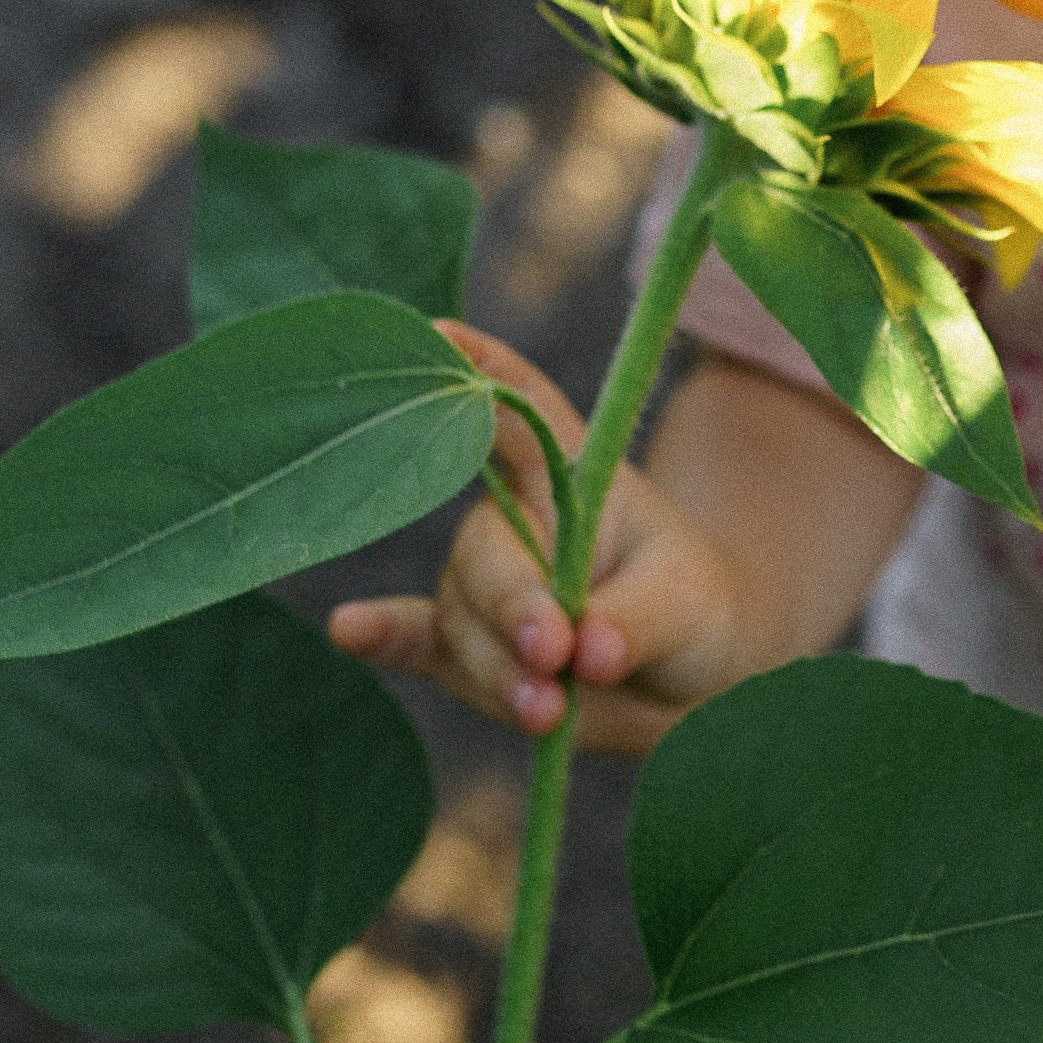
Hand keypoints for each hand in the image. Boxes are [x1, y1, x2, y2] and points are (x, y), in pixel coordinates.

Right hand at [328, 326, 748, 757]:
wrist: (684, 688)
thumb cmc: (693, 614)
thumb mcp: (687, 604)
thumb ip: (634, 621)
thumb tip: (584, 653)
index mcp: (569, 477)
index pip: (521, 411)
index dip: (482, 369)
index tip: (442, 334)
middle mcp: (515, 521)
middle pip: (484, 551)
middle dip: (514, 606)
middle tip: (558, 652)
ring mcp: (486, 586)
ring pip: (462, 619)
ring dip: (500, 668)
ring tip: (550, 709)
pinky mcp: (468, 652)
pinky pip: (418, 643)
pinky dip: (385, 638)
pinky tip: (350, 629)